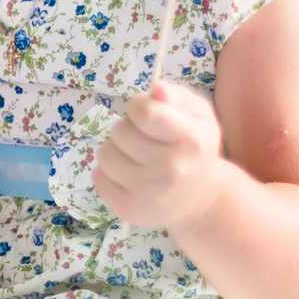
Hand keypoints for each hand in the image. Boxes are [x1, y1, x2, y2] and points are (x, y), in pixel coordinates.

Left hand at [92, 79, 226, 236]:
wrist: (200, 199)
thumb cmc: (195, 148)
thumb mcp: (198, 116)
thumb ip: (177, 97)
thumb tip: (157, 89)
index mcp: (191, 141)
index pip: (144, 113)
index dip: (137, 107)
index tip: (144, 114)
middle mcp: (171, 169)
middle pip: (119, 131)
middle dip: (127, 129)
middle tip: (144, 140)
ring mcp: (148, 193)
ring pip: (104, 153)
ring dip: (116, 150)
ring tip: (135, 156)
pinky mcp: (129, 209)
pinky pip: (98, 177)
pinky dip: (108, 172)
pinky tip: (128, 175)